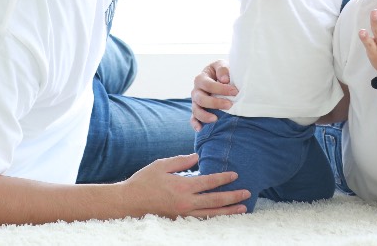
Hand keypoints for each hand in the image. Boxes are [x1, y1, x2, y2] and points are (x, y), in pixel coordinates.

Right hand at [121, 154, 248, 218]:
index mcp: (182, 186)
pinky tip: (223, 216)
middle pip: (214, 201)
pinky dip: (214, 218)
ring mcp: (183, 213)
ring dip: (228, 211)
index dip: (223, 178)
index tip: (235, 175)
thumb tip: (198, 156)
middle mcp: (185, 202)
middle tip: (247, 193)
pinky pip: (200, 220)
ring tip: (242, 209)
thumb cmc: (144, 180)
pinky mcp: (179, 219)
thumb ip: (182, 160)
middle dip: (232, 197)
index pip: (209, 182)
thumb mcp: (162, 164)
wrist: (128, 202)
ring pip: (210, 214)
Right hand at [190, 60, 238, 131]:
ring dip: (205, 115)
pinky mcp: (197, 110)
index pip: (208, 84)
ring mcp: (195, 102)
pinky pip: (193, 118)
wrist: (221, 77)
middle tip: (230, 105)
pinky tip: (200, 129)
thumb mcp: (221, 65)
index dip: (221, 89)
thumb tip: (224, 79)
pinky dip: (195, 124)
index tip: (235, 92)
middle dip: (215, 103)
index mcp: (201, 78)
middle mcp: (196, 90)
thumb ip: (222, 69)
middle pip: (201, 99)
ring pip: (196, 110)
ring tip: (216, 119)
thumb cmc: (222, 72)